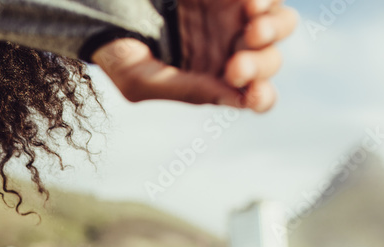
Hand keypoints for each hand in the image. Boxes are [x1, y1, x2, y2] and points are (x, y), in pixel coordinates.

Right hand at [92, 0, 297, 110]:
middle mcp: (231, 49)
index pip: (254, 96)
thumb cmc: (117, 50)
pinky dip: (265, 1)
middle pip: (269, 62)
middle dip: (260, 66)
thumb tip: (237, 100)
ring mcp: (234, 16)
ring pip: (280, 25)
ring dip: (274, 30)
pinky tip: (251, 5)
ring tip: (253, 28)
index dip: (261, 97)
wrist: (103, 9)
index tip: (252, 94)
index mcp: (212, 81)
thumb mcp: (141, 79)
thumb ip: (186, 91)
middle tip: (237, 65)